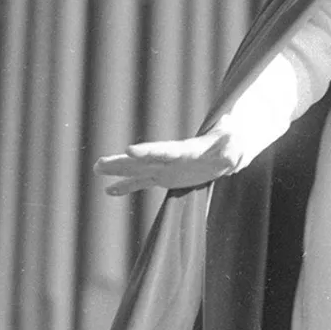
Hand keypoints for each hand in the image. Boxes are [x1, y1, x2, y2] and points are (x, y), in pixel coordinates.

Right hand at [95, 131, 247, 195]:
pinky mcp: (165, 177)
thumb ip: (231, 144)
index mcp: (186, 150)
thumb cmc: (232, 143)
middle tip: (98, 164)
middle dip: (121, 163)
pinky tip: (108, 191)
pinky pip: (143, 183)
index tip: (128, 151)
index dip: (147, 151)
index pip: (164, 151)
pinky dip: (126, 187)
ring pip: (137, 170)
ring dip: (117, 171)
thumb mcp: (234, 144)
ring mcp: (165, 167)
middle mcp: (170, 158)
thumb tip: (233, 139)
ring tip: (96, 169)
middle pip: (143, 161)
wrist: (226, 150)